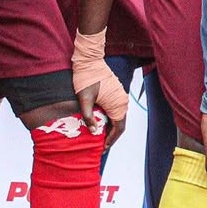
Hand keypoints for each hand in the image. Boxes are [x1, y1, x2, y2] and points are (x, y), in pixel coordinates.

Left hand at [70, 31, 126, 145]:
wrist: (89, 59)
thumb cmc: (86, 77)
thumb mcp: (84, 99)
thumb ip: (89, 117)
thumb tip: (94, 132)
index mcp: (118, 104)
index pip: (119, 128)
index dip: (111, 140)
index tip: (102, 148)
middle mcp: (122, 101)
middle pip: (120, 124)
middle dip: (111, 136)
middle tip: (100, 145)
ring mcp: (120, 96)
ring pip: (118, 117)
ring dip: (110, 127)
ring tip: (99, 136)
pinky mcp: (116, 92)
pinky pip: (115, 109)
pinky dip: (109, 118)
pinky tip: (100, 122)